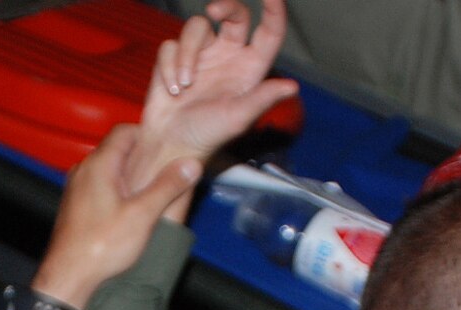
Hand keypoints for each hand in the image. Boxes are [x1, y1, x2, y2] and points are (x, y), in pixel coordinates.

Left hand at [31, 125, 201, 309]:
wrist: (68, 277)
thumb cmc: (100, 247)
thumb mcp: (143, 215)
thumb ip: (167, 187)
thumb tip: (190, 166)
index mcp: (99, 165)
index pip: (124, 131)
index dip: (147, 134)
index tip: (165, 145)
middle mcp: (83, 171)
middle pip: (116, 149)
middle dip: (140, 156)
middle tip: (162, 168)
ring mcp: (76, 188)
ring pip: (106, 169)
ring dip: (127, 175)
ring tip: (147, 190)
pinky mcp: (74, 206)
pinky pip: (97, 186)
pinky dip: (114, 190)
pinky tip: (127, 209)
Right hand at [129, 0, 299, 215]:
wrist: (169, 145)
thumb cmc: (205, 137)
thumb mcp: (238, 118)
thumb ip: (262, 99)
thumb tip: (292, 87)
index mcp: (249, 69)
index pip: (269, 33)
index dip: (274, 12)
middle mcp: (228, 57)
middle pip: (234, 15)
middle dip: (225, 7)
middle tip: (214, 11)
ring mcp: (202, 56)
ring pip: (197, 27)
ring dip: (187, 54)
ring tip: (184, 86)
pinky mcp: (175, 60)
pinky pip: (171, 46)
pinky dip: (169, 68)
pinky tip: (171, 90)